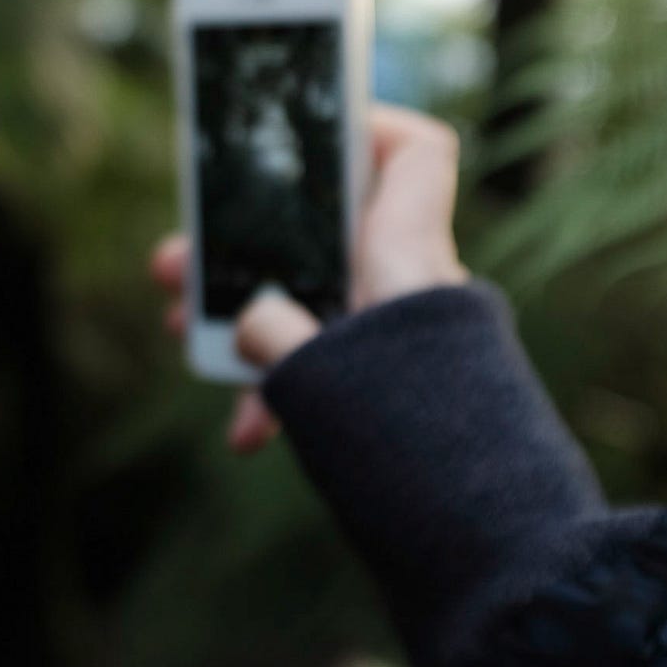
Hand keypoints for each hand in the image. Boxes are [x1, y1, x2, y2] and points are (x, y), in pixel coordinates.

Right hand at [155, 103, 470, 453]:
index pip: (414, 153)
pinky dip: (283, 384)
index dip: (366, 124)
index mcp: (405, 257)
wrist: (491, 542)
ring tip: (183, 335)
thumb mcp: (322, 377)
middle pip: (323, 234)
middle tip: (175, 266)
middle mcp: (408, 287)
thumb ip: (271, 334)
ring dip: (247, 317)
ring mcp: (402, 340)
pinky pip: (329, 363)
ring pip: (315, 300)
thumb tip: (248, 323)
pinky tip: (246, 431)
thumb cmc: (419, 448)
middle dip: (243, 247)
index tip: (298, 135)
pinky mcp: (396, 390)